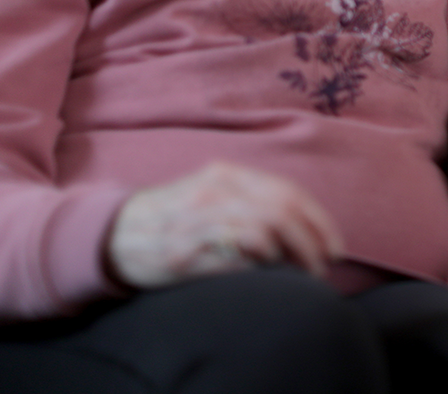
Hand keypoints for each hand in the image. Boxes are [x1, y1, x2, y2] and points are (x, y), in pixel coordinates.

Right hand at [106, 161, 343, 289]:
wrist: (114, 233)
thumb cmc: (170, 220)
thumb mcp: (210, 198)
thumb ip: (248, 204)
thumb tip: (300, 231)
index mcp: (228, 175)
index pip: (288, 191)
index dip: (319, 220)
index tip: (333, 245)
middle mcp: (219, 187)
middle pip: (285, 206)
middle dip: (315, 237)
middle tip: (327, 263)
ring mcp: (204, 212)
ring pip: (270, 223)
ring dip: (297, 251)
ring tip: (306, 272)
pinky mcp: (190, 241)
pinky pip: (242, 244)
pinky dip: (264, 258)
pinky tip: (269, 270)